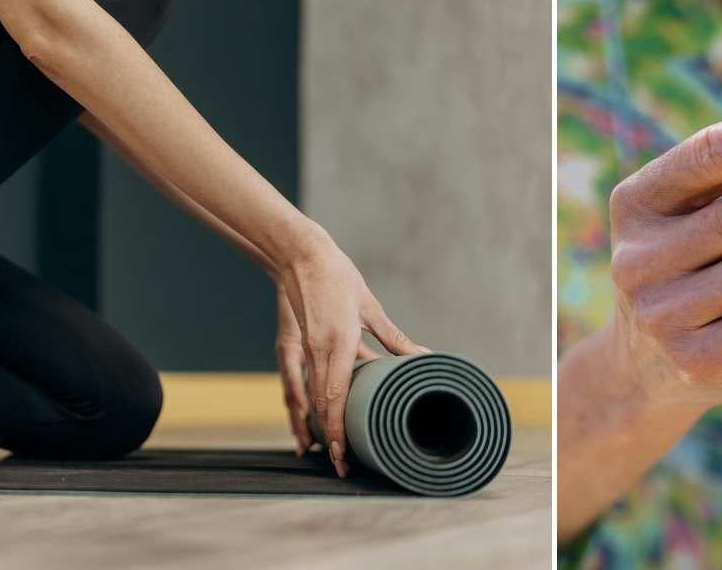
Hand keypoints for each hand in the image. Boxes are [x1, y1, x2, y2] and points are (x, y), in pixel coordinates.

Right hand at [276, 229, 427, 475]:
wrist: (300, 256)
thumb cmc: (338, 278)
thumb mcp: (371, 308)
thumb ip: (394, 339)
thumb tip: (423, 358)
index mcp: (339, 342)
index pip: (335, 397)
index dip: (338, 429)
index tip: (343, 454)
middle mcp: (318, 351)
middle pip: (321, 405)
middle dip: (330, 438)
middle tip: (342, 466)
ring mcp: (304, 349)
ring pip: (308, 397)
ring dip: (316, 426)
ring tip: (325, 452)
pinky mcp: (297, 345)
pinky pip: (302, 382)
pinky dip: (308, 404)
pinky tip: (313, 419)